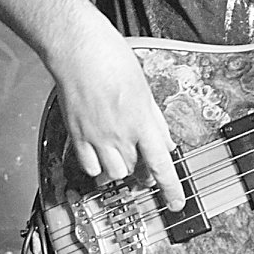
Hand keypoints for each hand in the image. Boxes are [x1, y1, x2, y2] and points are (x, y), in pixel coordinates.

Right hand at [52, 26, 186, 210]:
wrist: (79, 51)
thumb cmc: (114, 61)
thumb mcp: (146, 90)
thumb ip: (155, 122)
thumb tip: (165, 143)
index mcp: (141, 121)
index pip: (161, 165)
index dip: (170, 188)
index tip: (176, 203)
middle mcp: (119, 134)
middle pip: (135, 172)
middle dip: (143, 172)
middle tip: (145, 164)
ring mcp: (95, 137)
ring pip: (112, 173)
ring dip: (121, 169)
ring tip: (123, 154)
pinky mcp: (76, 135)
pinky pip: (88, 166)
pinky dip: (97, 166)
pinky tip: (102, 153)